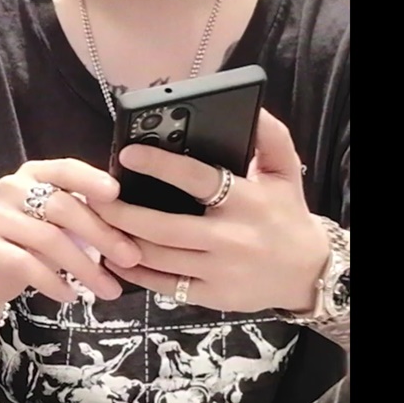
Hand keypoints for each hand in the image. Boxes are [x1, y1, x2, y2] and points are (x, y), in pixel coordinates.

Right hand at [0, 157, 143, 317]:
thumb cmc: (32, 243)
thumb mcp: (60, 224)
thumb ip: (87, 217)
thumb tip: (135, 230)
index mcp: (34, 173)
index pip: (65, 168)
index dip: (91, 179)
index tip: (116, 194)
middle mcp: (11, 188)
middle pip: (63, 207)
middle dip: (102, 235)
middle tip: (131, 258)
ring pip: (49, 239)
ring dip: (85, 267)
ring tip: (109, 290)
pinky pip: (27, 265)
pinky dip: (54, 282)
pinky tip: (72, 296)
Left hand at [109, 110, 331, 312]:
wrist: (308, 272)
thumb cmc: (288, 216)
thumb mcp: (285, 171)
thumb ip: (270, 136)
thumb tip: (252, 106)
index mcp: (247, 200)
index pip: (197, 179)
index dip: (159, 165)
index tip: (127, 155)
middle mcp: (231, 238)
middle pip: (162, 227)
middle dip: (121, 212)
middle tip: (95, 197)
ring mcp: (219, 271)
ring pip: (157, 258)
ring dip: (121, 241)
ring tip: (98, 223)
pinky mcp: (211, 296)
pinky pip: (163, 286)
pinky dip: (134, 272)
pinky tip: (114, 257)